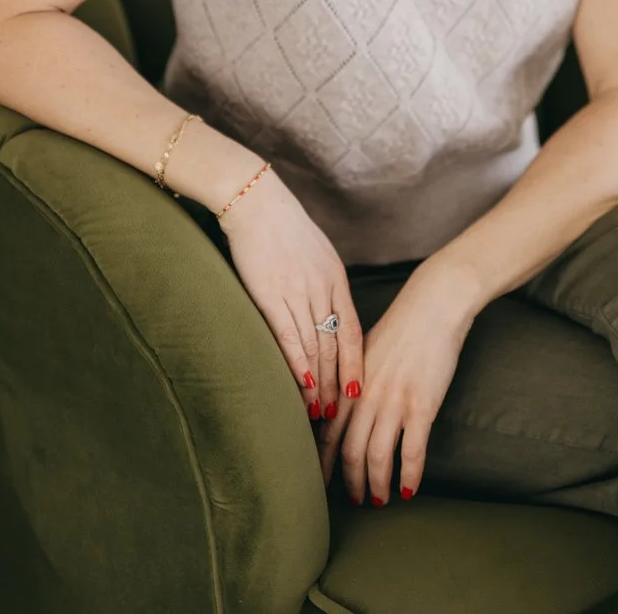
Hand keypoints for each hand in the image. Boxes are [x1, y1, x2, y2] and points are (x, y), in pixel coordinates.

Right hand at [218, 168, 363, 421]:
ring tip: (320, 412)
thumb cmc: (285, 227)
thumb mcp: (318, 253)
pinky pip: (288, 336)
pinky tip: (302, 386)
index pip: (353, 331)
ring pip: (314, 347)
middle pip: (336, 346)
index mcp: (336, 278)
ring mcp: (297, 292)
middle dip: (339, 384)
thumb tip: (328, 314)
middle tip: (340, 415)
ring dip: (319, 384)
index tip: (360, 392)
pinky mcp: (269, 294)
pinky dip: (297, 365)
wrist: (257, 202)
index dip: (357, 364)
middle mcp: (321, 288)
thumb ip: (326, 284)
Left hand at [314, 260, 476, 504]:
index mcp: (350, 383)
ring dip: (377, 485)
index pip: (328, 432)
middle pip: (349, 451)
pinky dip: (409, 475)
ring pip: (377, 456)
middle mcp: (366, 396)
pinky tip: (409, 490)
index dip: (323, 462)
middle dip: (349, 481)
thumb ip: (351, 380)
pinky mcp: (422, 405)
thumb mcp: (365, 350)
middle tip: (353, 500)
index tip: (320, 483)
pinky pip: (412, 451)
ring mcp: (394, 401)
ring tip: (380, 500)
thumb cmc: (402, 326)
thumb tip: (340, 405)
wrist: (433, 306)